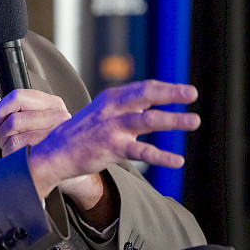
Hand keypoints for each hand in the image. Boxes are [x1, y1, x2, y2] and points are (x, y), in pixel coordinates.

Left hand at [0, 88, 73, 157]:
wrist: (66, 167)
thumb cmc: (50, 146)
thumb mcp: (33, 125)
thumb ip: (10, 119)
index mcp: (53, 105)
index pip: (18, 96)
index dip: (1, 108)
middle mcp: (57, 117)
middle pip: (13, 118)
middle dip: (2, 130)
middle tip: (6, 136)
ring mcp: (53, 135)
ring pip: (12, 132)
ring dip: (5, 142)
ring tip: (13, 147)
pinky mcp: (45, 151)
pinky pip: (13, 147)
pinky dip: (8, 153)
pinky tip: (17, 156)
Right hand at [27, 79, 199, 199]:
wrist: (55, 153)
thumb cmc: (84, 133)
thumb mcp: (103, 112)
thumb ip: (127, 106)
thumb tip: (153, 101)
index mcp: (112, 98)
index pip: (144, 88)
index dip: (167, 88)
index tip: (187, 91)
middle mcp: (113, 109)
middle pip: (146, 95)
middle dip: (171, 93)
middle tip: (192, 93)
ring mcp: (112, 128)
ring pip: (148, 120)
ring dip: (173, 120)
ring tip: (194, 121)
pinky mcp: (112, 149)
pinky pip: (141, 152)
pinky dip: (161, 156)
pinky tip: (177, 160)